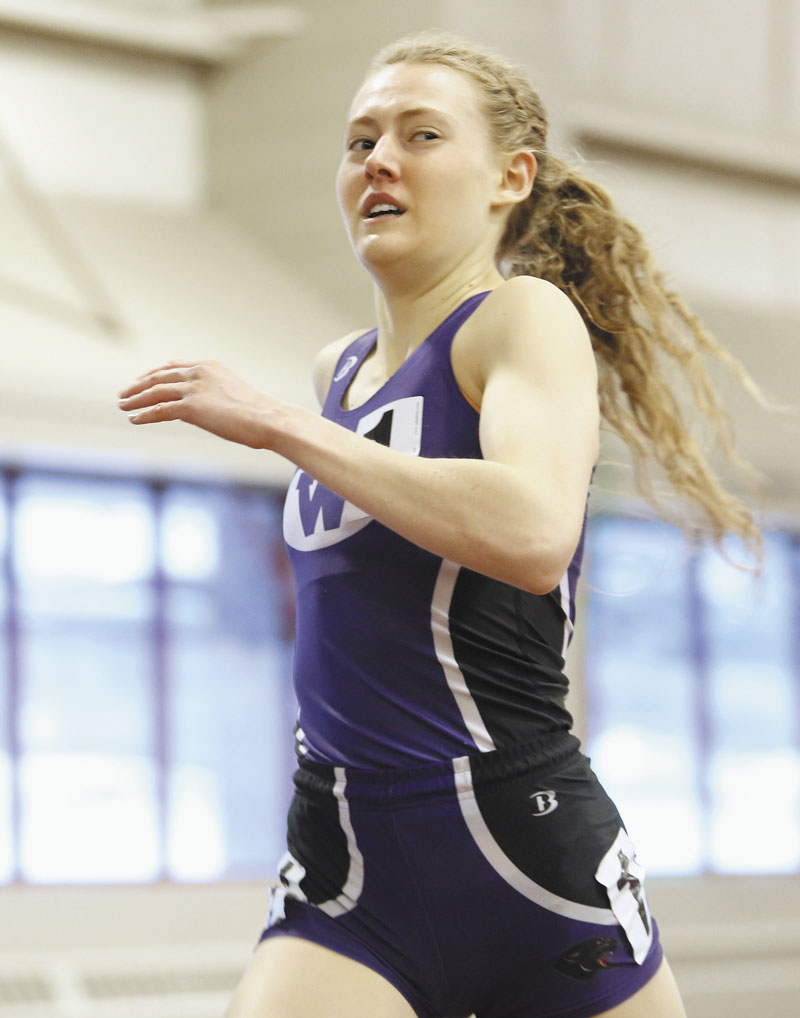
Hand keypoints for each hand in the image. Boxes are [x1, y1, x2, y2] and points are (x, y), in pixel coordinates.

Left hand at [118, 360, 280, 448]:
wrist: (267, 418)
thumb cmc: (258, 412)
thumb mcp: (233, 394)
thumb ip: (213, 393)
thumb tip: (202, 407)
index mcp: (209, 366)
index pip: (173, 366)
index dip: (154, 373)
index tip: (143, 380)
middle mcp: (198, 373)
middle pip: (159, 376)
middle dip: (139, 385)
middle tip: (124, 393)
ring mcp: (194, 389)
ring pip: (155, 392)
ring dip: (135, 399)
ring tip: (122, 405)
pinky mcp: (191, 407)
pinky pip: (160, 410)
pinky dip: (144, 414)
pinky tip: (134, 419)